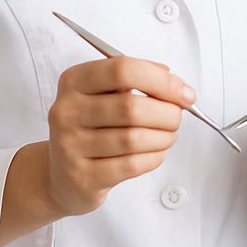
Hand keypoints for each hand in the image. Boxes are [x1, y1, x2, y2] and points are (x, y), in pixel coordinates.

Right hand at [43, 56, 196, 217]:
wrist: (62, 175)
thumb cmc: (93, 128)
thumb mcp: (107, 95)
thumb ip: (140, 81)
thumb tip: (178, 86)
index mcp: (75, 81)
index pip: (122, 70)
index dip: (161, 81)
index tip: (184, 93)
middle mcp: (67, 110)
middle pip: (131, 107)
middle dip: (167, 113)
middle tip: (177, 118)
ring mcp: (70, 145)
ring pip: (133, 139)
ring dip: (163, 137)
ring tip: (167, 136)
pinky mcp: (81, 176)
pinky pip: (130, 165)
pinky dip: (153, 158)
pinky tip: (155, 153)